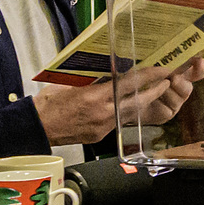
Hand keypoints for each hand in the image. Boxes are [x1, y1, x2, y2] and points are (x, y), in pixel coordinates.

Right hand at [34, 57, 203, 147]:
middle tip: (167, 81)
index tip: (161, 69)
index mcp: (94, 98)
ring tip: (154, 91)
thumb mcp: (70, 84)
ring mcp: (103, 127)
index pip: (128, 84)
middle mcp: (103, 113)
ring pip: (130, 112)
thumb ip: (92, 79)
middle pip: (137, 102)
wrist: (36, 128)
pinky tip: (129, 105)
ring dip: (143, 102)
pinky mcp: (100, 135)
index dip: (148, 76)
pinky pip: (118, 121)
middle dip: (154, 91)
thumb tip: (108, 72)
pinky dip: (125, 112)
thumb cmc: (48, 103)